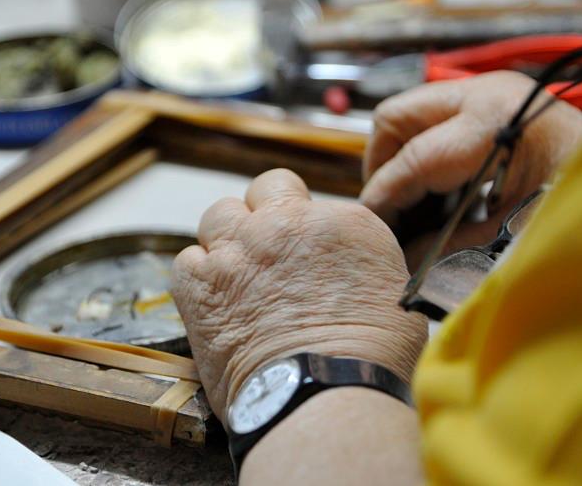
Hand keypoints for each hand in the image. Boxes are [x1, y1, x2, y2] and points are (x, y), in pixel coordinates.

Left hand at [171, 169, 427, 420]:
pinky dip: (196, 278)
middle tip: (269, 251)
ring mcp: (240, 249)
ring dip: (227, 238)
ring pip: (219, 214)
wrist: (328, 392)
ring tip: (236, 273)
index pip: (315, 204)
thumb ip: (363, 266)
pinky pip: (186, 261)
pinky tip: (213, 301)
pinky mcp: (201, 284)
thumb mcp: (395, 294)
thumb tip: (348, 274)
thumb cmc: (372, 358)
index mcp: (343, 222)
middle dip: (264, 212)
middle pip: (265, 188)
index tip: (306, 254)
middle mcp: (287, 223)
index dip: (307, 228)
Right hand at [361, 71, 581, 256]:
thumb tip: (399, 257)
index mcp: (490, 124)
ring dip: (405, 157)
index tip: (370, 230)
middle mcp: (485, 93)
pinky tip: (442, 193)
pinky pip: (439, 119)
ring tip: (414, 206)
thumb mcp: (509, 233)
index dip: (383, 200)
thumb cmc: (581, 208)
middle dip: (383, 165)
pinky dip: (429, 153)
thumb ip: (446, 244)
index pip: (410, 161)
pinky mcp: (497, 98)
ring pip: (413, 114)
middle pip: (396, 118)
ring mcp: (491, 90)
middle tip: (388, 210)